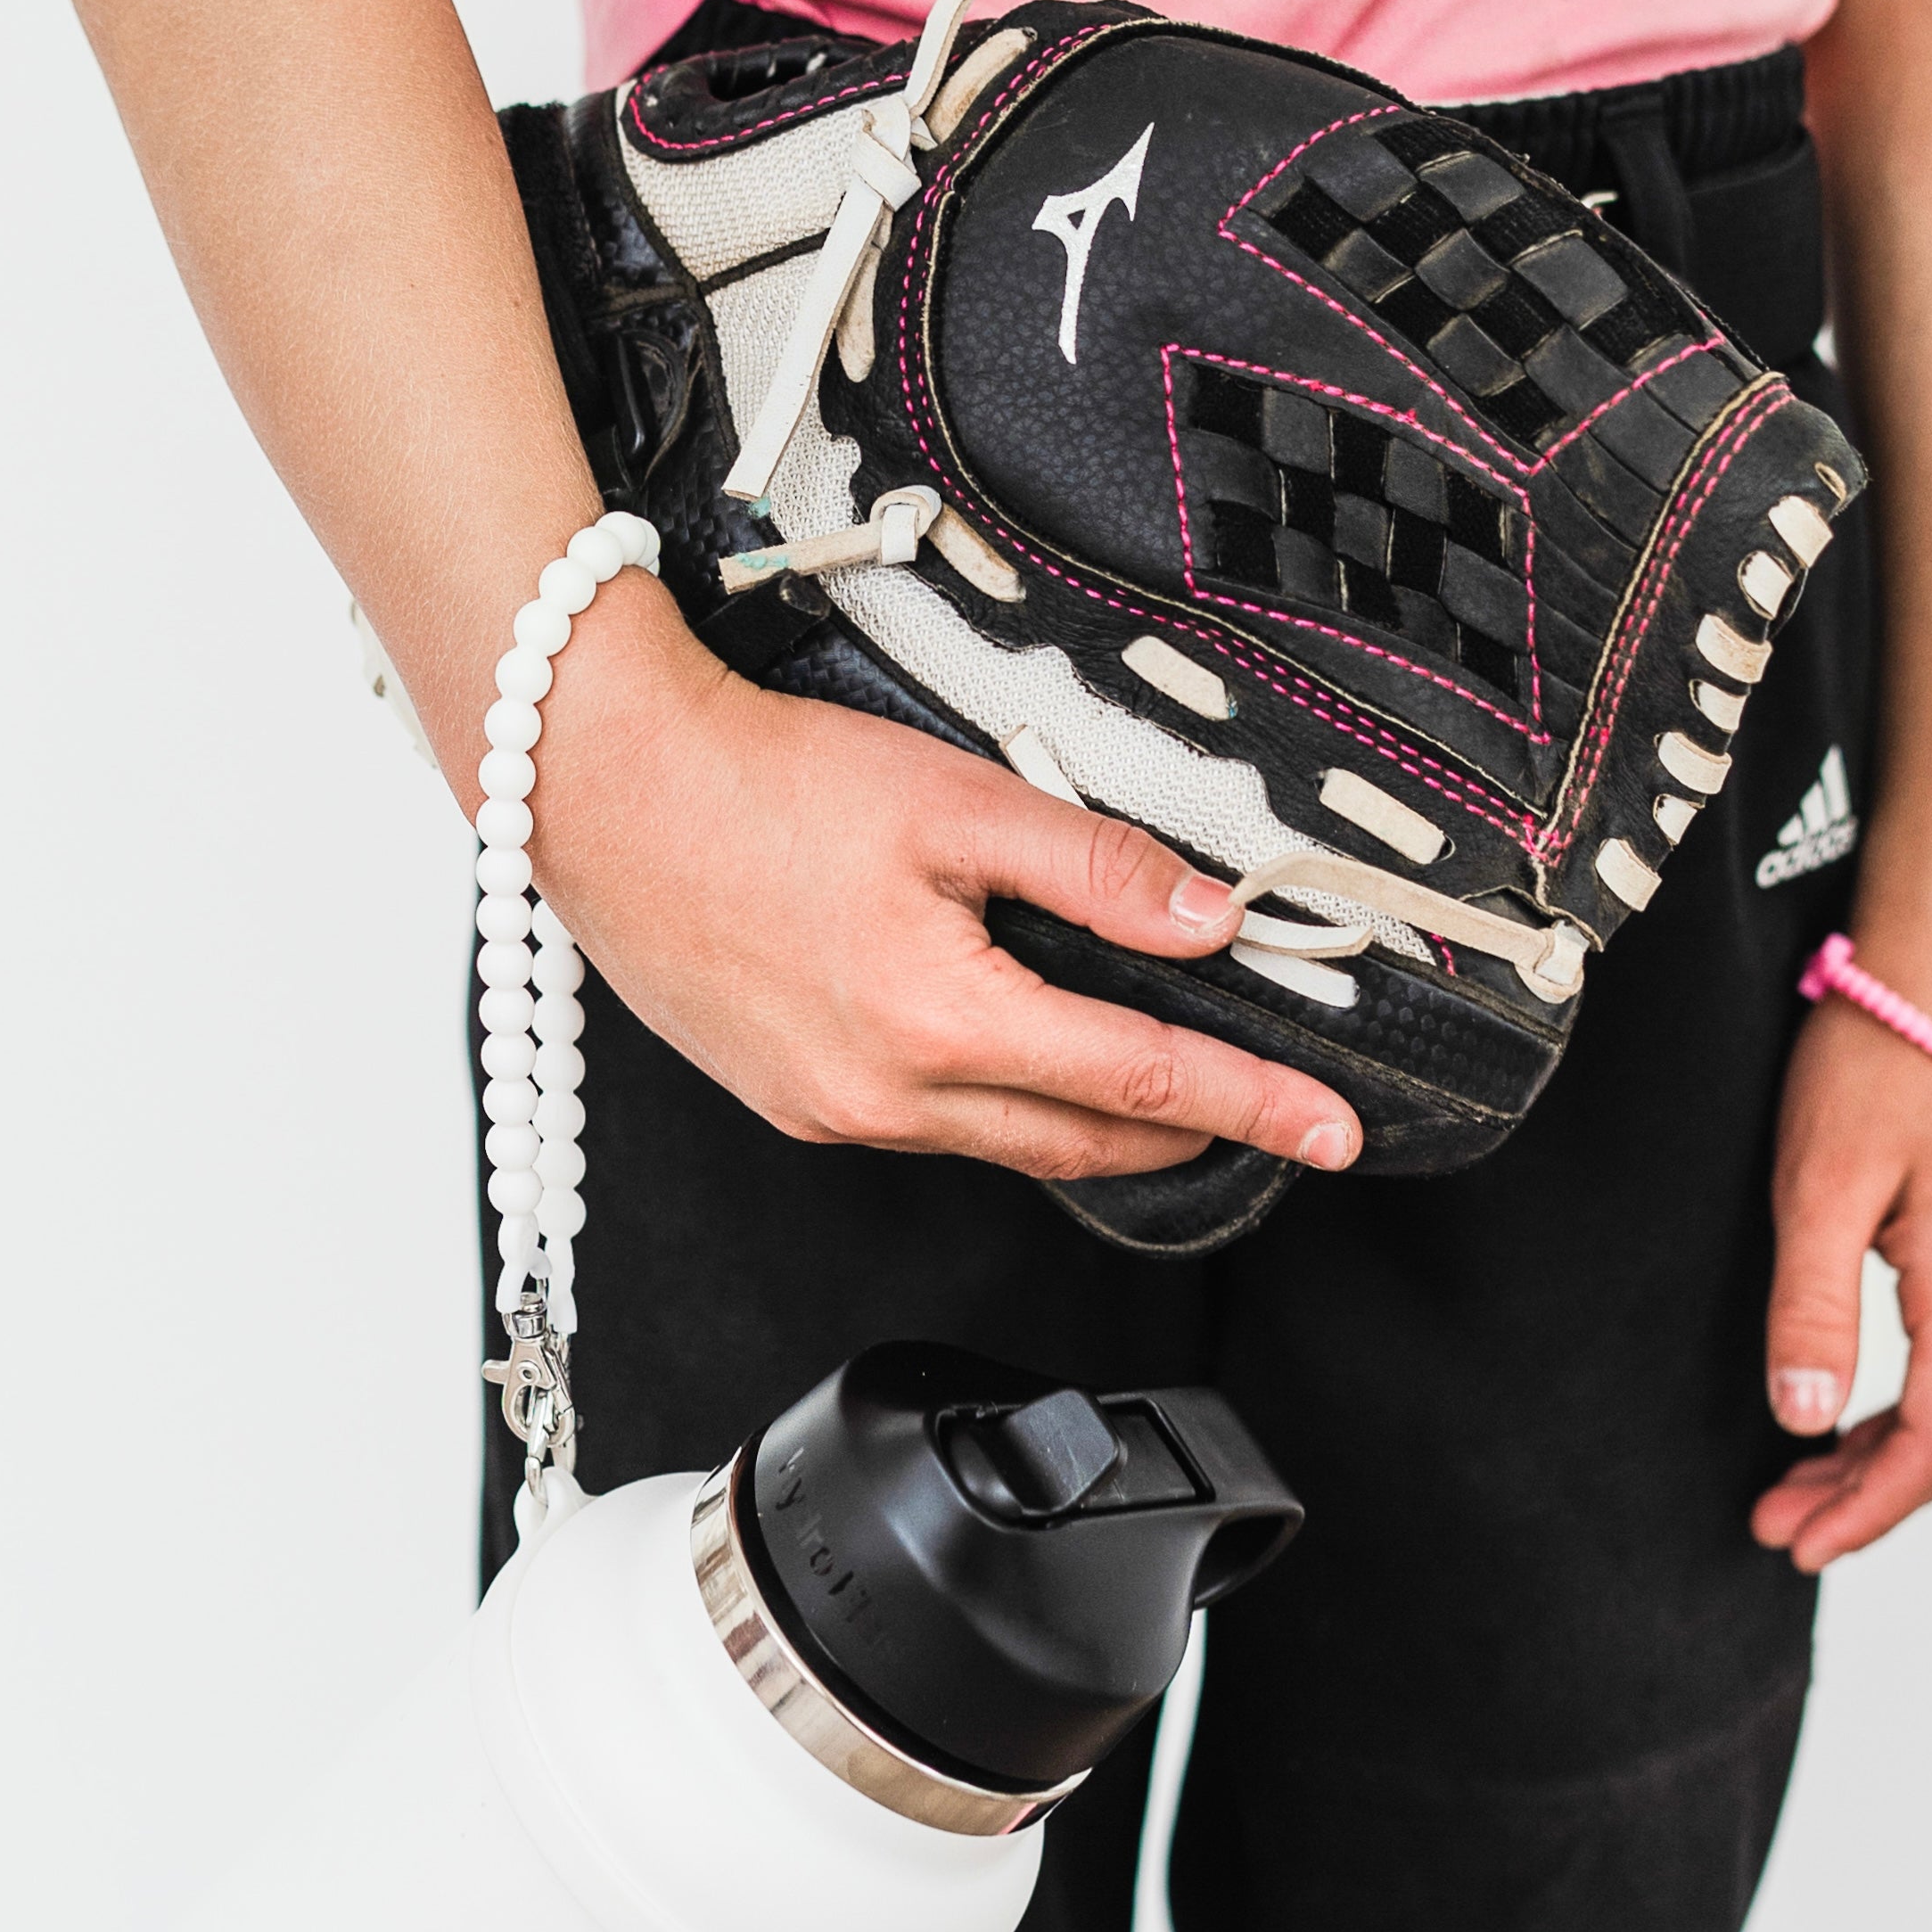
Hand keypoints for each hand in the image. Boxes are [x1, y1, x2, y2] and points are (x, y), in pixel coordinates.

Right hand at [520, 582, 1365, 1183]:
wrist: (600, 795)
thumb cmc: (757, 785)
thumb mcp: (952, 799)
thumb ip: (1095, 866)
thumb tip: (1208, 919)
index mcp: (941, 1023)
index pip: (1144, 1083)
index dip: (1254, 1109)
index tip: (1331, 1135)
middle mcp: (888, 1098)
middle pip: (1088, 1144)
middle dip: (1191, 1134)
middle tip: (1269, 1114)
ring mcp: (836, 1113)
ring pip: (1010, 1146)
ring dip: (1096, 1122)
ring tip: (1161, 1080)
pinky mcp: (797, 1105)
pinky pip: (936, 1129)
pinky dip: (1003, 1106)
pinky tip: (1019, 1053)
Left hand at [1749, 974, 1931, 1572]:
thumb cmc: (1876, 1060)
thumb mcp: (1818, 1184)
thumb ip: (1812, 1306)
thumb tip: (1804, 1419)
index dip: (1867, 1510)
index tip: (1796, 1543)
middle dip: (1870, 1500)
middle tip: (1778, 1527)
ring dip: (1884, 1461)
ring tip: (1796, 1486)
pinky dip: (1904, 1411)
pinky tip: (1843, 1414)